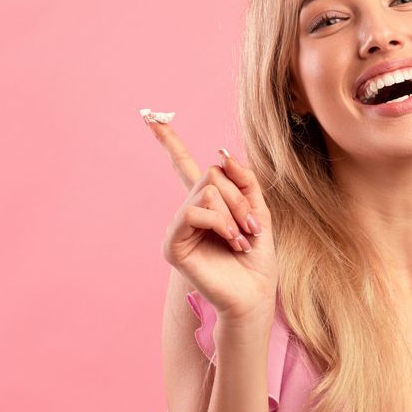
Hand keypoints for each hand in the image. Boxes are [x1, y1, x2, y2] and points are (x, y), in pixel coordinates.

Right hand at [145, 116, 277, 321]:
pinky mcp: (172, 244)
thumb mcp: (259, 211)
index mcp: (208, 204)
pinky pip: (193, 211)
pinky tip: (230, 240)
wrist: (255, 293)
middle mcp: (189, 212)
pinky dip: (219, 222)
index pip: (184, 166)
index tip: (152, 117)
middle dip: (240, 198)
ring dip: (233, 213)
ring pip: (206, 192)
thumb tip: (221, 154)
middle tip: (252, 226)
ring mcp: (178, 227)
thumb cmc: (258, 259)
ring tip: (242, 238)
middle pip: (212, 176)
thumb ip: (244, 180)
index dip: (169, 142)